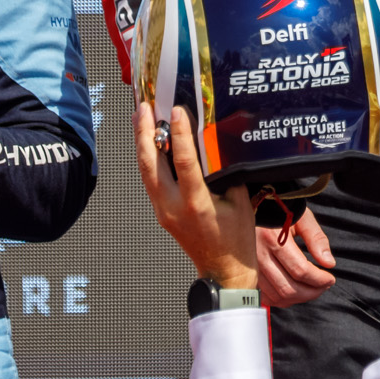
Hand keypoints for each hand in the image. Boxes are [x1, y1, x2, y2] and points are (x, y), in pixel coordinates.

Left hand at [136, 103, 257, 289]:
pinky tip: (149, 143)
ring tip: (140, 118)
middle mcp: (173, 206)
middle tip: (144, 108)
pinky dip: (147, 158)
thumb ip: (227, 172)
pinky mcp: (161, 212)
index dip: (178, 134)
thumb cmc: (235, 240)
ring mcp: (163, 210)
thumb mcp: (239, 201)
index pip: (182, 161)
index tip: (176, 111)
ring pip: (144, 171)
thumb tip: (218, 144)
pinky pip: (149, 180)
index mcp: (196, 203)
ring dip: (141, 142)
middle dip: (145, 132)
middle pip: (150, 164)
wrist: (223, 271)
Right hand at [257, 207, 337, 305]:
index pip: (300, 270)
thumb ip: (317, 239)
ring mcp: (250, 267)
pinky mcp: (247, 275)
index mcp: (272, 238)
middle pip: (289, 288)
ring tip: (312, 288)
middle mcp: (258, 255)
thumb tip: (329, 263)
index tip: (330, 278)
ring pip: (277, 296)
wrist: (254, 208)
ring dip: (299, 298)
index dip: (319, 279)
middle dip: (312, 292)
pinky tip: (294, 291)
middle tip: (324, 285)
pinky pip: (265, 297)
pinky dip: (282, 300)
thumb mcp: (302, 217)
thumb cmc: (280, 211)